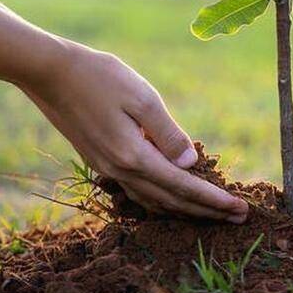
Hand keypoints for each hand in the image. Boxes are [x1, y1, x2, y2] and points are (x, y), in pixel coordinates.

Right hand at [20, 43, 248, 223]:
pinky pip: (138, 192)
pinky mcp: (100, 161)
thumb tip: (191, 163)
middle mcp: (120, 171)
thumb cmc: (100, 77)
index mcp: (134, 157)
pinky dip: (161, 200)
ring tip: (212, 213)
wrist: (50, 74)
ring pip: (154, 201)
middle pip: (172, 202)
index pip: (184, 188)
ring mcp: (108, 169)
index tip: (241, 211)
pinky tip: (171, 197)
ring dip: (185, 210)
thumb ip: (168, 133)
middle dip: (207, 212)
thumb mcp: (142, 98)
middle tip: (239, 219)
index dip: (215, 201)